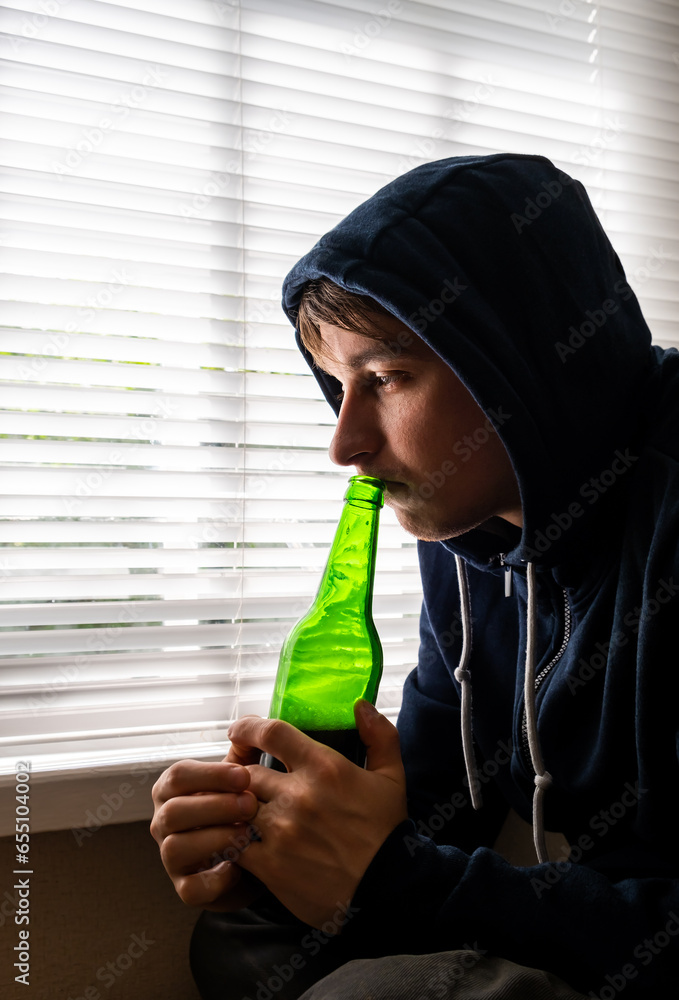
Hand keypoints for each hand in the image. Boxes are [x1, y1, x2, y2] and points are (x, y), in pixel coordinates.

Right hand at [150, 758, 262, 910]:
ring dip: (214, 838)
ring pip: (175, 848)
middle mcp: (164, 822)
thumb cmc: (240, 810)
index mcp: (173, 789)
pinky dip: (214, 879)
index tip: (243, 775)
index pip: (178, 775)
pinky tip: (238, 867)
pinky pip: (189, 888)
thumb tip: (251, 722)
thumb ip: (244, 753)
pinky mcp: (185, 889)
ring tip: (247, 833)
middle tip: (251, 804)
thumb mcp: (241, 780)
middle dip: (215, 806)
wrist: (254, 859)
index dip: (210, 775)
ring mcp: (171, 858)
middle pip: (173, 811)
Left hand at [228, 700, 407, 929]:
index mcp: (324, 767)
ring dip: (236, 809)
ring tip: (238, 813)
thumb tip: (360, 705)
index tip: (239, 731)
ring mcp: (281, 831)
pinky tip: (241, 843)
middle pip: (247, 773)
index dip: (248, 727)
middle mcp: (298, 795)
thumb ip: (379, 735)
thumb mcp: (392, 777)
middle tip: (242, 783)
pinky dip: (233, 842)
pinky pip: (236, 845)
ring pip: (237, 807)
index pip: (271, 732)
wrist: (388, 890)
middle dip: (242, 777)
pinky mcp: (270, 865)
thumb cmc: (388, 833)